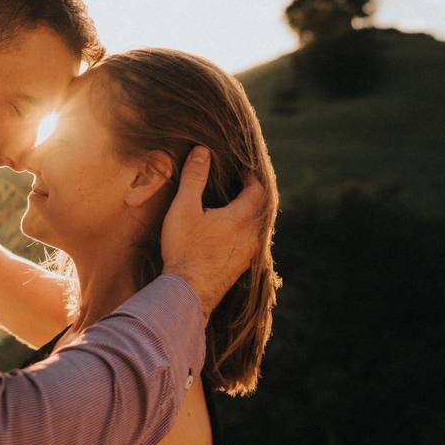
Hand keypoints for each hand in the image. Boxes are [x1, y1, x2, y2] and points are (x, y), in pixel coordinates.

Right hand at [161, 146, 264, 320]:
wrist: (187, 293)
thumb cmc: (185, 248)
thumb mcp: (184, 208)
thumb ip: (194, 178)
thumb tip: (202, 151)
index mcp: (242, 217)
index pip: (258, 190)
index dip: (252, 177)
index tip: (243, 169)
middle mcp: (252, 236)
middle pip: (260, 209)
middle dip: (253, 195)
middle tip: (241, 184)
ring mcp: (248, 255)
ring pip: (255, 228)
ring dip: (248, 215)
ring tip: (233, 207)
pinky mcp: (240, 269)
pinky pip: (248, 244)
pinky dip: (242, 233)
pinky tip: (228, 235)